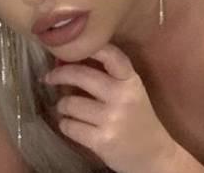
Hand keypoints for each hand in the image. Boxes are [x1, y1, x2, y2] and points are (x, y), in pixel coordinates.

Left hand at [42, 44, 176, 172]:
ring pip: (70, 103)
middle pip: (81, 76)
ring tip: (66, 108)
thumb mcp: (131, 91)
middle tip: (49, 77)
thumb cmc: (138, 118)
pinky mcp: (102, 141)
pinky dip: (65, 124)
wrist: (154, 154)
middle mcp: (122, 97)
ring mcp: (112, 119)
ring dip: (62, 105)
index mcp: (131, 81)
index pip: (110, 55)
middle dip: (59, 75)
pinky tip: (71, 124)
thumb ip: (109, 76)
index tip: (71, 48)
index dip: (89, 48)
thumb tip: (68, 61)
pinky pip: (69, 126)